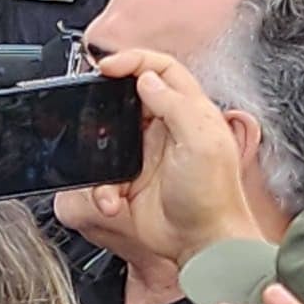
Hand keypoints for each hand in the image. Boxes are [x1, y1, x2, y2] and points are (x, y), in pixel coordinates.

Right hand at [56, 47, 258, 274]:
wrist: (202, 243)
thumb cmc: (214, 197)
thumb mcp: (202, 142)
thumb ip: (176, 105)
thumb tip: (148, 78)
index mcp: (189, 112)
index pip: (161, 69)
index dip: (134, 60)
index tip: (108, 67)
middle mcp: (167, 128)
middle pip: (130, 96)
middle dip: (107, 99)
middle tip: (89, 100)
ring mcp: (147, 154)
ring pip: (110, 135)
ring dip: (101, 152)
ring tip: (107, 168)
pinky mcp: (131, 180)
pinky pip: (104, 173)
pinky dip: (102, 187)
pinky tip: (113, 198)